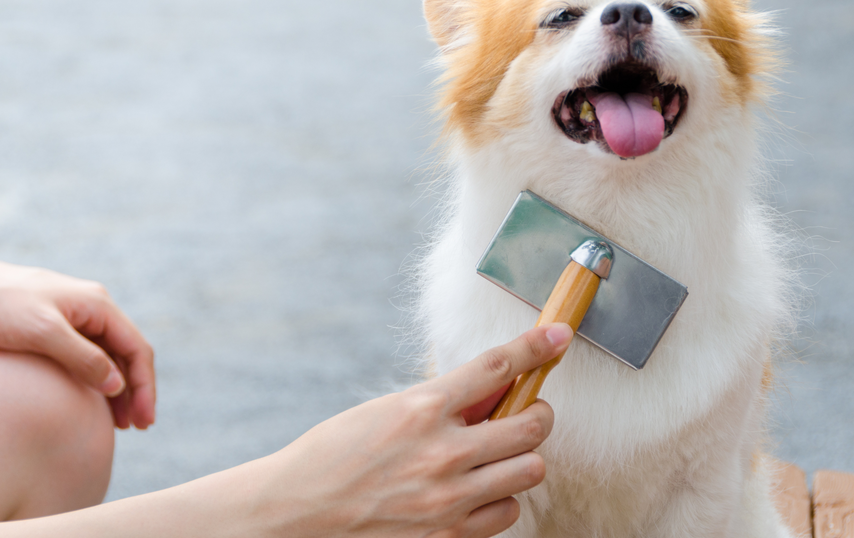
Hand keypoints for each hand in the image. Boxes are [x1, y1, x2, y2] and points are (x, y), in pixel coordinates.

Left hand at [0, 247, 154, 429]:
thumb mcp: (43, 334)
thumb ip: (84, 359)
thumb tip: (118, 385)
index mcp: (98, 304)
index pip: (137, 349)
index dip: (145, 387)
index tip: (144, 420)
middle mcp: (92, 308)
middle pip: (127, 353)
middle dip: (136, 390)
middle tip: (137, 426)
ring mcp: (74, 317)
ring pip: (108, 356)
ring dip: (117, 388)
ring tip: (119, 421)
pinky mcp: (54, 326)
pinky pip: (87, 356)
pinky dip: (95, 380)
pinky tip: (91, 402)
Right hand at [217, 323, 572, 537]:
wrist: (295, 512)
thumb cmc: (335, 455)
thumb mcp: (386, 411)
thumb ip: (441, 402)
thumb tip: (494, 390)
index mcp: (421, 408)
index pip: (496, 367)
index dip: (535, 347)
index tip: (558, 336)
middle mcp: (441, 452)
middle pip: (532, 425)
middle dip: (537, 414)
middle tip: (526, 413)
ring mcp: (448, 499)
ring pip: (530, 471)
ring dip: (521, 460)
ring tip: (497, 457)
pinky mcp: (448, 537)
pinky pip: (507, 513)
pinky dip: (499, 500)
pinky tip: (477, 493)